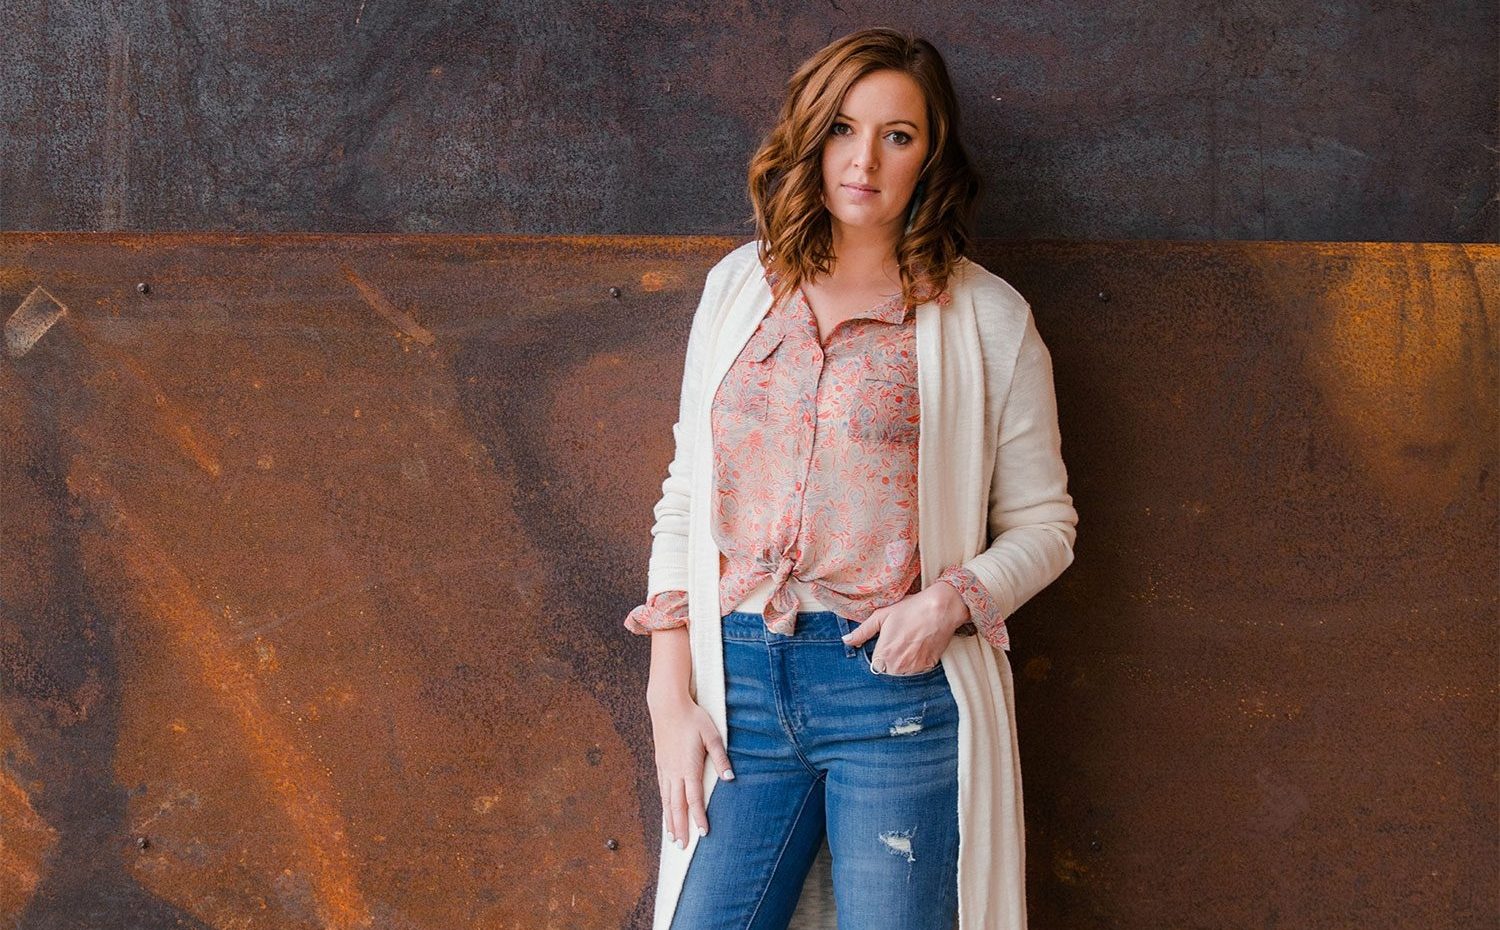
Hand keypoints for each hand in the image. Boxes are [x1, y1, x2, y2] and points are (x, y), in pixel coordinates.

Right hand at [650, 695, 734, 848]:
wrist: (667, 705)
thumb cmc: (693, 718)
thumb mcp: (712, 735)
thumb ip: (720, 757)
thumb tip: (730, 777)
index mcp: (688, 767)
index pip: (694, 799)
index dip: (698, 818)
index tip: (703, 834)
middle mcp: (674, 771)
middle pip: (677, 805)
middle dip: (680, 827)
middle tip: (682, 847)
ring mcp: (665, 768)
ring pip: (667, 800)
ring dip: (669, 820)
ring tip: (672, 837)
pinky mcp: (660, 762)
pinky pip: (662, 789)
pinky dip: (664, 805)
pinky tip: (666, 811)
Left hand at [841, 581, 970, 673]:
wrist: (940, 609)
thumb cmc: (910, 609)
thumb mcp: (882, 616)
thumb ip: (862, 631)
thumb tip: (846, 640)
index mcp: (884, 654)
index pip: (875, 665)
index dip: (879, 653)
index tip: (886, 643)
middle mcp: (898, 665)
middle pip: (888, 670)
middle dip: (890, 659)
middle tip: (899, 641)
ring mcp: (914, 667)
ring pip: (902, 672)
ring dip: (903, 663)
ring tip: (909, 643)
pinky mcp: (928, 667)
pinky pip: (917, 670)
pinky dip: (917, 662)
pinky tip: (919, 646)